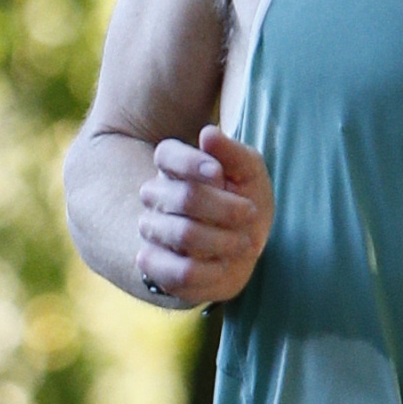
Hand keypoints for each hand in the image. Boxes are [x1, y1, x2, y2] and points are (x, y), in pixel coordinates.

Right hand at [135, 125, 271, 306]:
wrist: (239, 253)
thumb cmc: (243, 204)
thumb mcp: (250, 174)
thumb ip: (233, 153)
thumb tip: (207, 134)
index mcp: (174, 168)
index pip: (167, 154)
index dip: (193, 163)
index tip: (220, 175)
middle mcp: (156, 197)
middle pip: (184, 197)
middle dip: (226, 208)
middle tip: (249, 213)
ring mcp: (152, 231)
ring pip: (183, 234)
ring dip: (224, 241)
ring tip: (243, 243)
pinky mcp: (154, 265)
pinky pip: (179, 270)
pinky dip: (211, 270)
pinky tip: (223, 265)